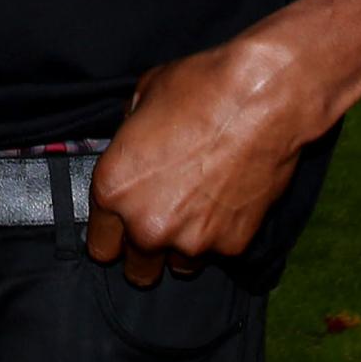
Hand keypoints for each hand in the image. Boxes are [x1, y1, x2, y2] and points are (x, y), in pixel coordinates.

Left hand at [86, 35, 313, 287]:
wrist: (260, 100)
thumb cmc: (197, 92)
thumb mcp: (139, 103)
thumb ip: (127, 143)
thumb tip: (131, 151)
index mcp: (112, 189)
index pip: (100, 244)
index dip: (112, 235)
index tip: (123, 229)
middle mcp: (146, 224)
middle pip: (137, 270)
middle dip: (144, 253)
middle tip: (162, 224)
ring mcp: (192, 240)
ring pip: (179, 265)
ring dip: (183, 245)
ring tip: (198, 209)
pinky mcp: (234, 245)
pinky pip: (218, 252)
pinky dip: (221, 236)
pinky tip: (227, 202)